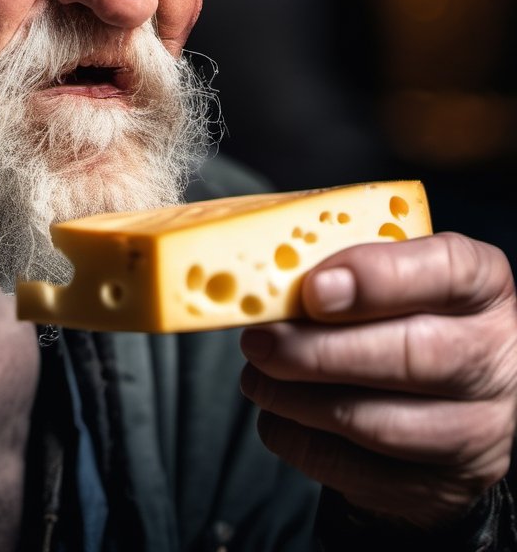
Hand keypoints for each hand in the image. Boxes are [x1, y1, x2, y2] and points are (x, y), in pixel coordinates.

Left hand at [239, 231, 516, 529]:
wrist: (442, 398)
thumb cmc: (400, 315)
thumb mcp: (389, 272)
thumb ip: (342, 265)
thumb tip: (263, 268)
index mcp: (482, 288)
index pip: (447, 271)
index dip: (377, 277)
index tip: (313, 287)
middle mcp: (494, 358)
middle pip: (412, 355)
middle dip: (318, 350)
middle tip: (259, 340)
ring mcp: (477, 429)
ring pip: (379, 423)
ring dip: (298, 400)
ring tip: (257, 376)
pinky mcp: (444, 485)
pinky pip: (361, 472)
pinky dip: (302, 442)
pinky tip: (277, 415)